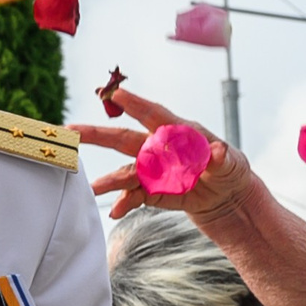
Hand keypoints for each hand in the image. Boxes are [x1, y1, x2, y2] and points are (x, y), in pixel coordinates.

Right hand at [71, 88, 258, 223]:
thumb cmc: (228, 169)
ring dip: (109, 179)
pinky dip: (124, 203)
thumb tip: (218, 152)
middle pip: (123, 138)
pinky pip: (134, 197)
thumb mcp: (232, 163)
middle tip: (74, 130)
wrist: (225, 196)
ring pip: (125, 172)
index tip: (116, 95)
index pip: (153, 115)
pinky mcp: (152, 192)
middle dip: (97, 134)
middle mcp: (158, 149)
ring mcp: (152, 171)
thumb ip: (221, 159)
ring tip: (93, 186)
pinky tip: (115, 210)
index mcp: (177, 132)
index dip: (135, 104)